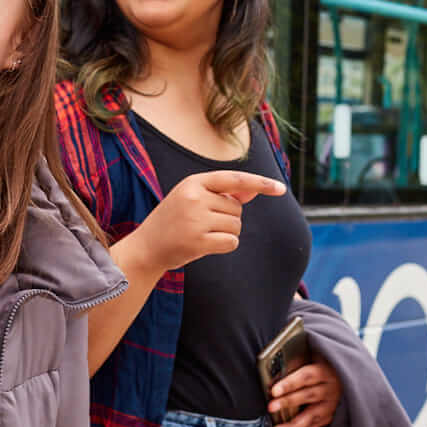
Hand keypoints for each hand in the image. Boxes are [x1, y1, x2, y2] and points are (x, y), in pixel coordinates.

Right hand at [119, 170, 284, 276]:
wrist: (145, 248)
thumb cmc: (172, 221)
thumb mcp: (193, 199)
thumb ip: (222, 194)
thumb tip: (255, 189)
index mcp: (193, 182)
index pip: (235, 179)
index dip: (260, 183)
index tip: (281, 188)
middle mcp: (195, 197)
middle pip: (237, 208)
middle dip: (228, 218)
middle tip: (202, 224)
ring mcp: (195, 220)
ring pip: (236, 225)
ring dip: (226, 233)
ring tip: (201, 234)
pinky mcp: (198, 242)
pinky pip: (231, 242)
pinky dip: (225, 245)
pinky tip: (205, 246)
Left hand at [269, 359, 341, 426]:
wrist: (348, 372)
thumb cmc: (323, 363)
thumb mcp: (314, 357)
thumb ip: (296, 363)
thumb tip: (273, 373)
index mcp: (325, 370)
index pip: (306, 376)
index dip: (290, 383)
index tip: (274, 390)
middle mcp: (331, 388)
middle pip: (308, 396)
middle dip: (288, 402)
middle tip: (271, 408)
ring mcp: (332, 404)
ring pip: (313, 416)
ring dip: (294, 425)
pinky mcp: (331, 415)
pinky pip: (316, 426)